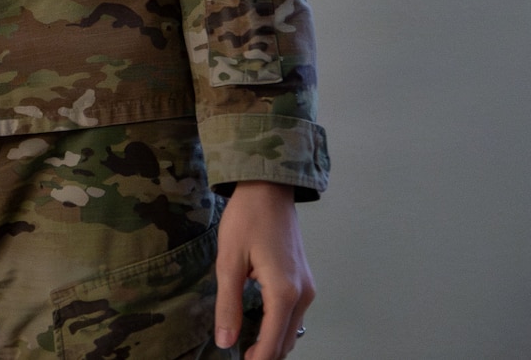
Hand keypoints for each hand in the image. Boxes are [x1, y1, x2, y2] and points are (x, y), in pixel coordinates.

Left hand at [215, 180, 313, 358]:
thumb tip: (226, 340)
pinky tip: (258, 323)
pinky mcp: (304, 280)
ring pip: (292, 328)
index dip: (258, 359)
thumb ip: (228, 305)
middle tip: (240, 354)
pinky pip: (294, 314)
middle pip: (286, 340)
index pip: (273, 342)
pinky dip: (279, 325)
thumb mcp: (229, 263)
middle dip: (266, 354)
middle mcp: (303, 294)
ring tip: (245, 343)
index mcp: (285, 292)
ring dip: (273, 341)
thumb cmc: (247, 220)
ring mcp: (307, 287)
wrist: (268, 191)